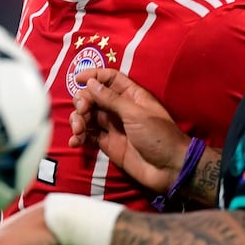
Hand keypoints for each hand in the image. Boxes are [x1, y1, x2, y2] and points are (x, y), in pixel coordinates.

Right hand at [69, 68, 190, 193]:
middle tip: (83, 111)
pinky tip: (75, 142)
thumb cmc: (159, 136)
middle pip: (94, 97)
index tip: (77, 78)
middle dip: (83, 101)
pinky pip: (89, 136)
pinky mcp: (108, 144)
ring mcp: (113, 126)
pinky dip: (79, 137)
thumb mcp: (135, 114)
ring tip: (78, 130)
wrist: (169, 168)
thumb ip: (111, 99)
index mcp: (131, 95)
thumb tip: (91, 82)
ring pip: (88, 116)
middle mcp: (120, 108)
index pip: (110, 79)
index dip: (94, 75)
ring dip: (78, 120)